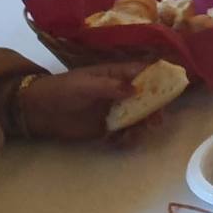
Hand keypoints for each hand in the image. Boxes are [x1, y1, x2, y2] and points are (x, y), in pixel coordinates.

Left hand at [18, 61, 155, 142]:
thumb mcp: (84, 84)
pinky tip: (123, 141)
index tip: (175, 87)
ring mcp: (115, 110)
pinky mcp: (107, 128)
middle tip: (157, 119)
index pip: (144, 72)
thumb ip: (110, 87)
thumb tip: (136, 89)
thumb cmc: (62, 89)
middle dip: (156, 107)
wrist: (38, 111)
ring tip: (138, 133)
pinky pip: (125, 133)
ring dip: (144, 125)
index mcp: (117, 75)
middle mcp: (120, 92)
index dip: (161, 77)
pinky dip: (129, 137)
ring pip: (139, 117)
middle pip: (147, 97)